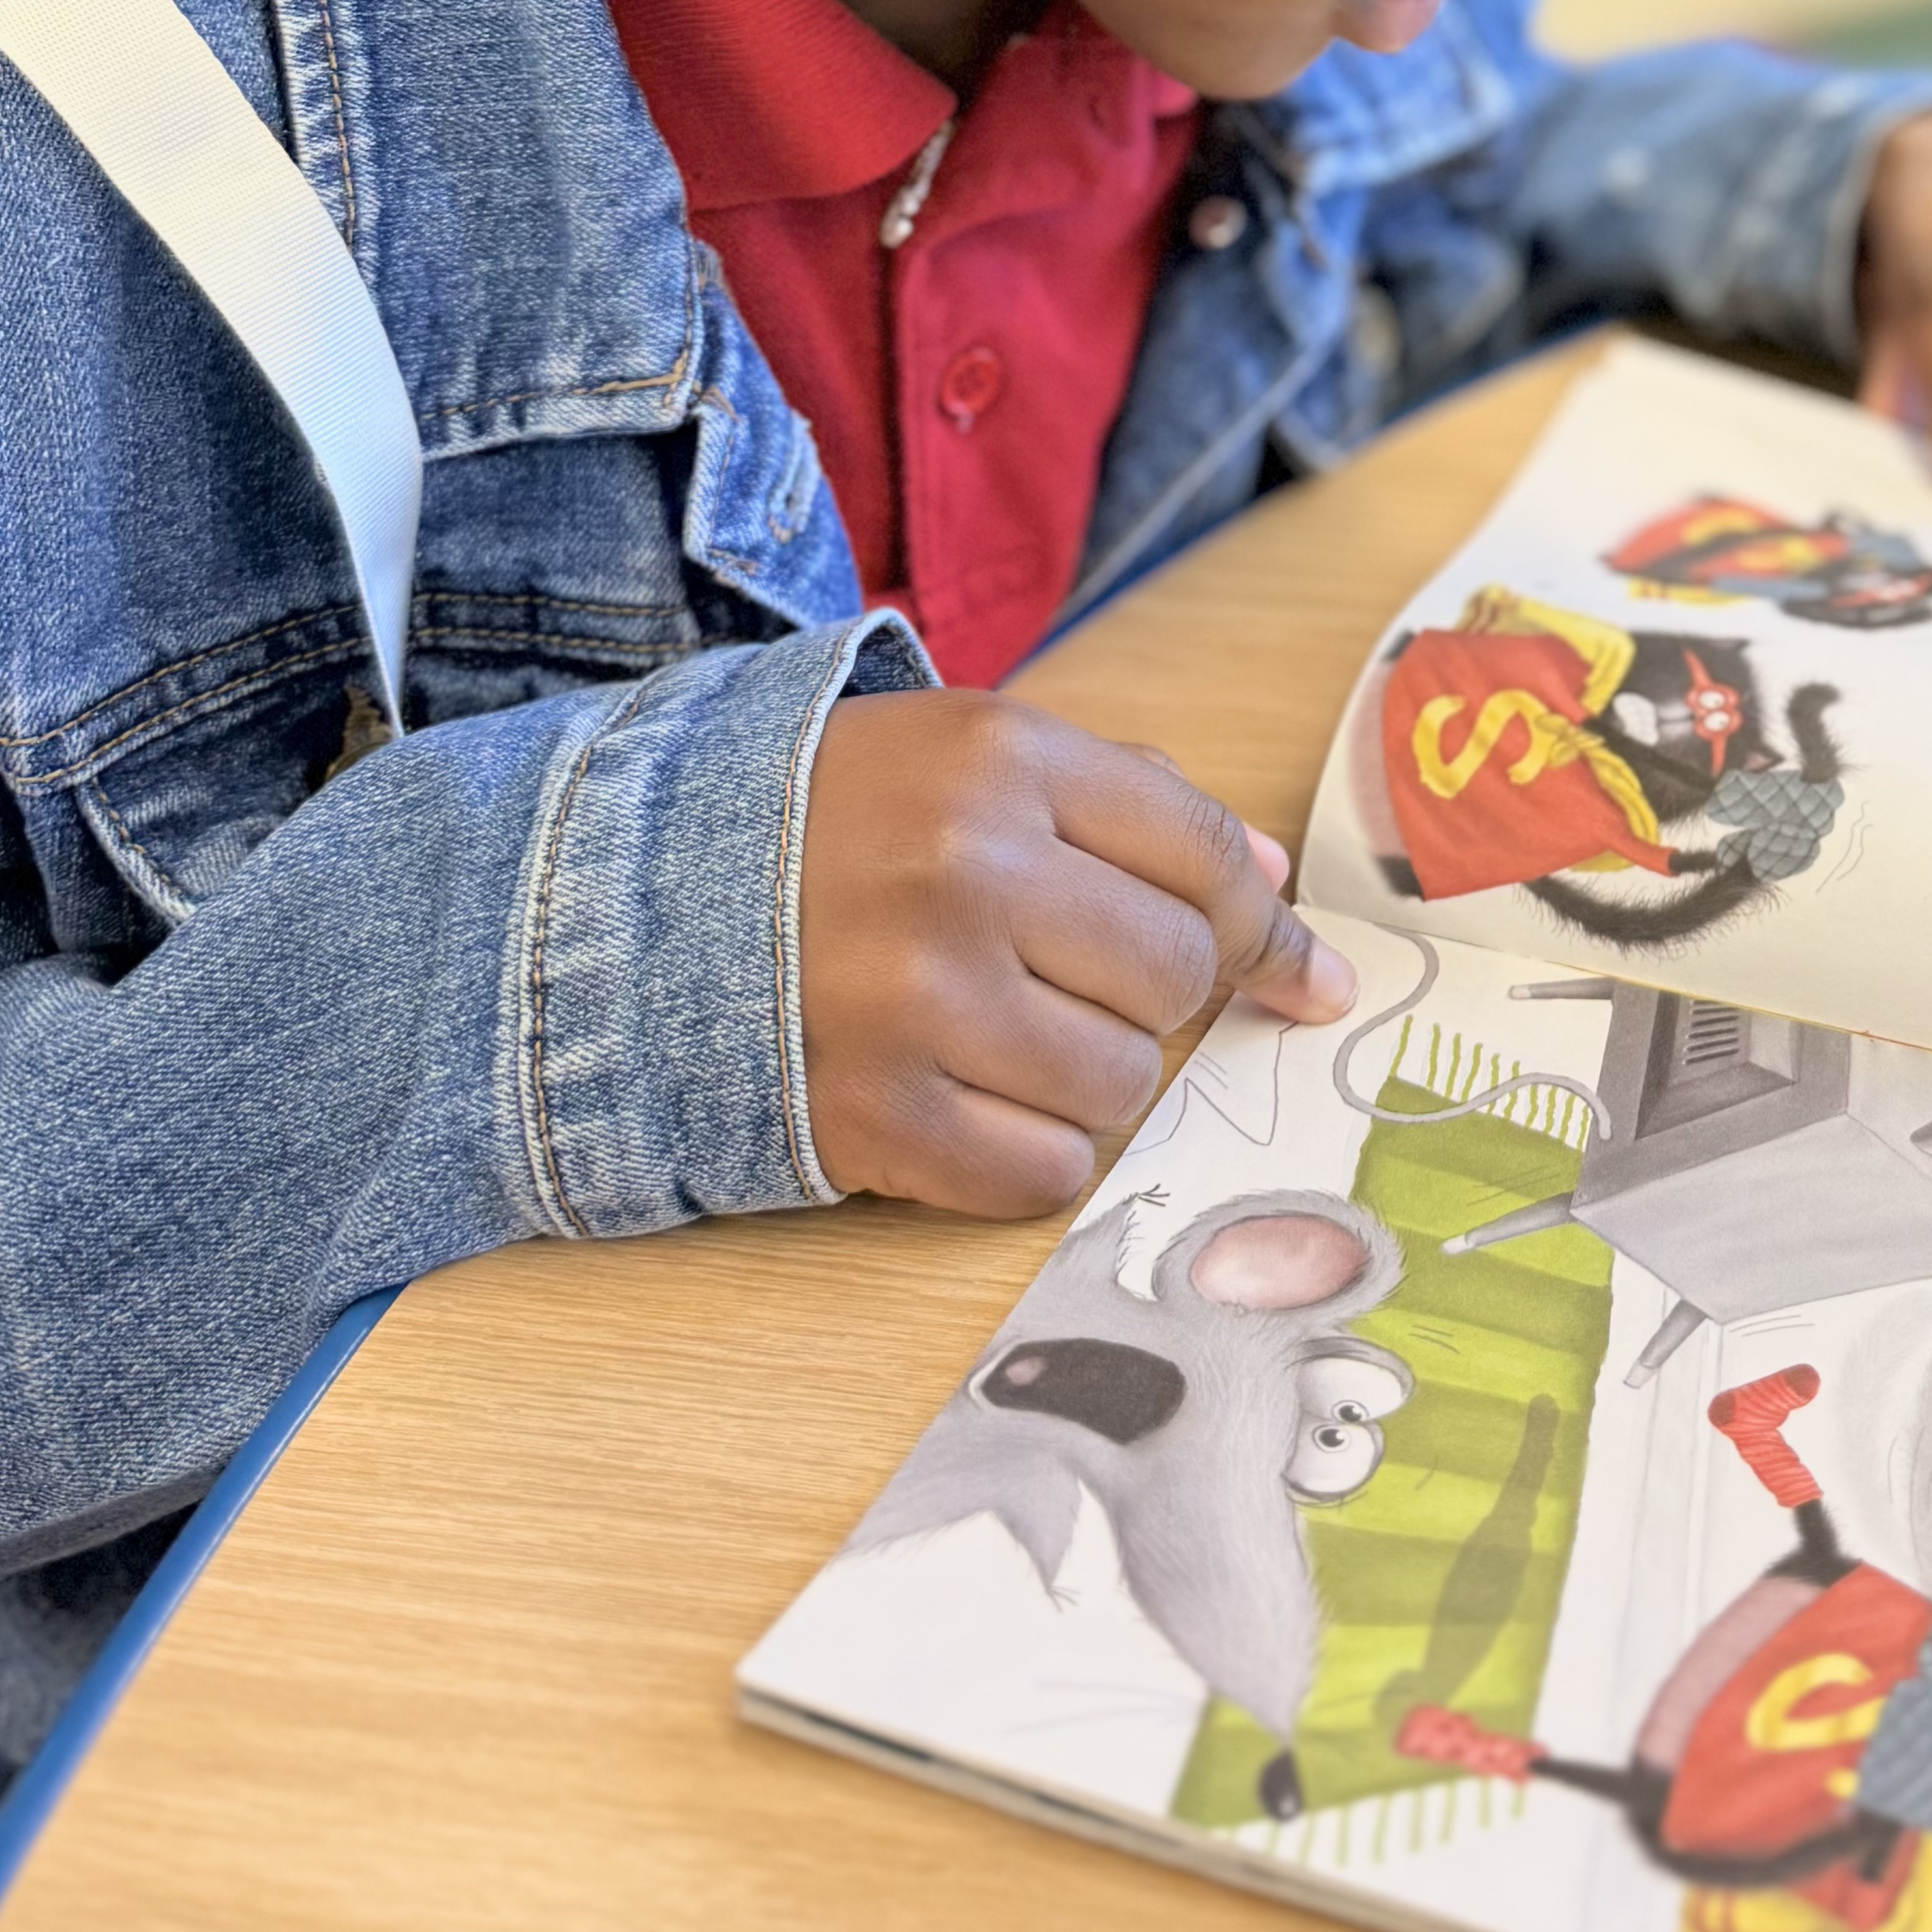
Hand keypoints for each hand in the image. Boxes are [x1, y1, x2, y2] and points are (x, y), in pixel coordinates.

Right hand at [797, 694, 1354, 1215]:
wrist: (621, 903)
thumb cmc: (829, 827)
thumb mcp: (970, 759)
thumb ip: (1129, 805)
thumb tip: (1270, 891)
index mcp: (999, 761)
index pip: (1204, 856)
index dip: (1267, 932)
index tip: (1309, 982)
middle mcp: (966, 874)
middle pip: (1172, 977)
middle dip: (1152, 997)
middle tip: (1070, 984)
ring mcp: (916, 1002)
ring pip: (1122, 1086)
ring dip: (1092, 1080)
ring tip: (1004, 1036)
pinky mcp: (873, 1118)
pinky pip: (1041, 1172)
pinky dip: (1029, 1154)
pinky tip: (967, 1102)